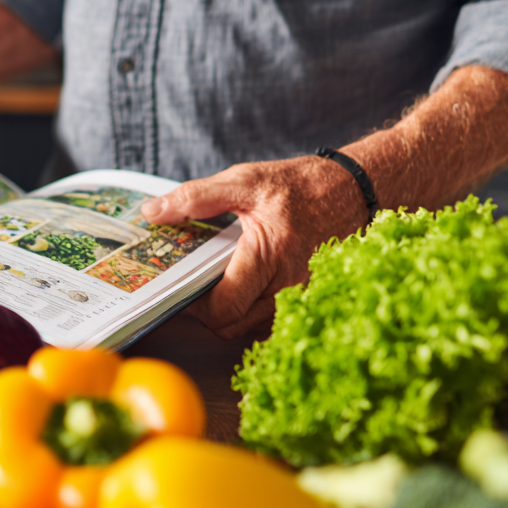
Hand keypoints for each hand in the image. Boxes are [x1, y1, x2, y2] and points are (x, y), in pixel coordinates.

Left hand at [141, 157, 369, 339]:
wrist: (354, 190)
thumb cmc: (300, 185)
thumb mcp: (244, 180)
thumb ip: (195, 197)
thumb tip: (153, 212)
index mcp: (269, 255)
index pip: (223, 308)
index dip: (195, 306)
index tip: (181, 287)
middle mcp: (288, 283)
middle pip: (233, 324)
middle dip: (207, 311)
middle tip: (193, 285)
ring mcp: (301, 295)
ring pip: (250, 326)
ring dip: (229, 312)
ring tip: (216, 283)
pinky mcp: (307, 298)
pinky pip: (269, 319)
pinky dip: (251, 310)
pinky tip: (243, 285)